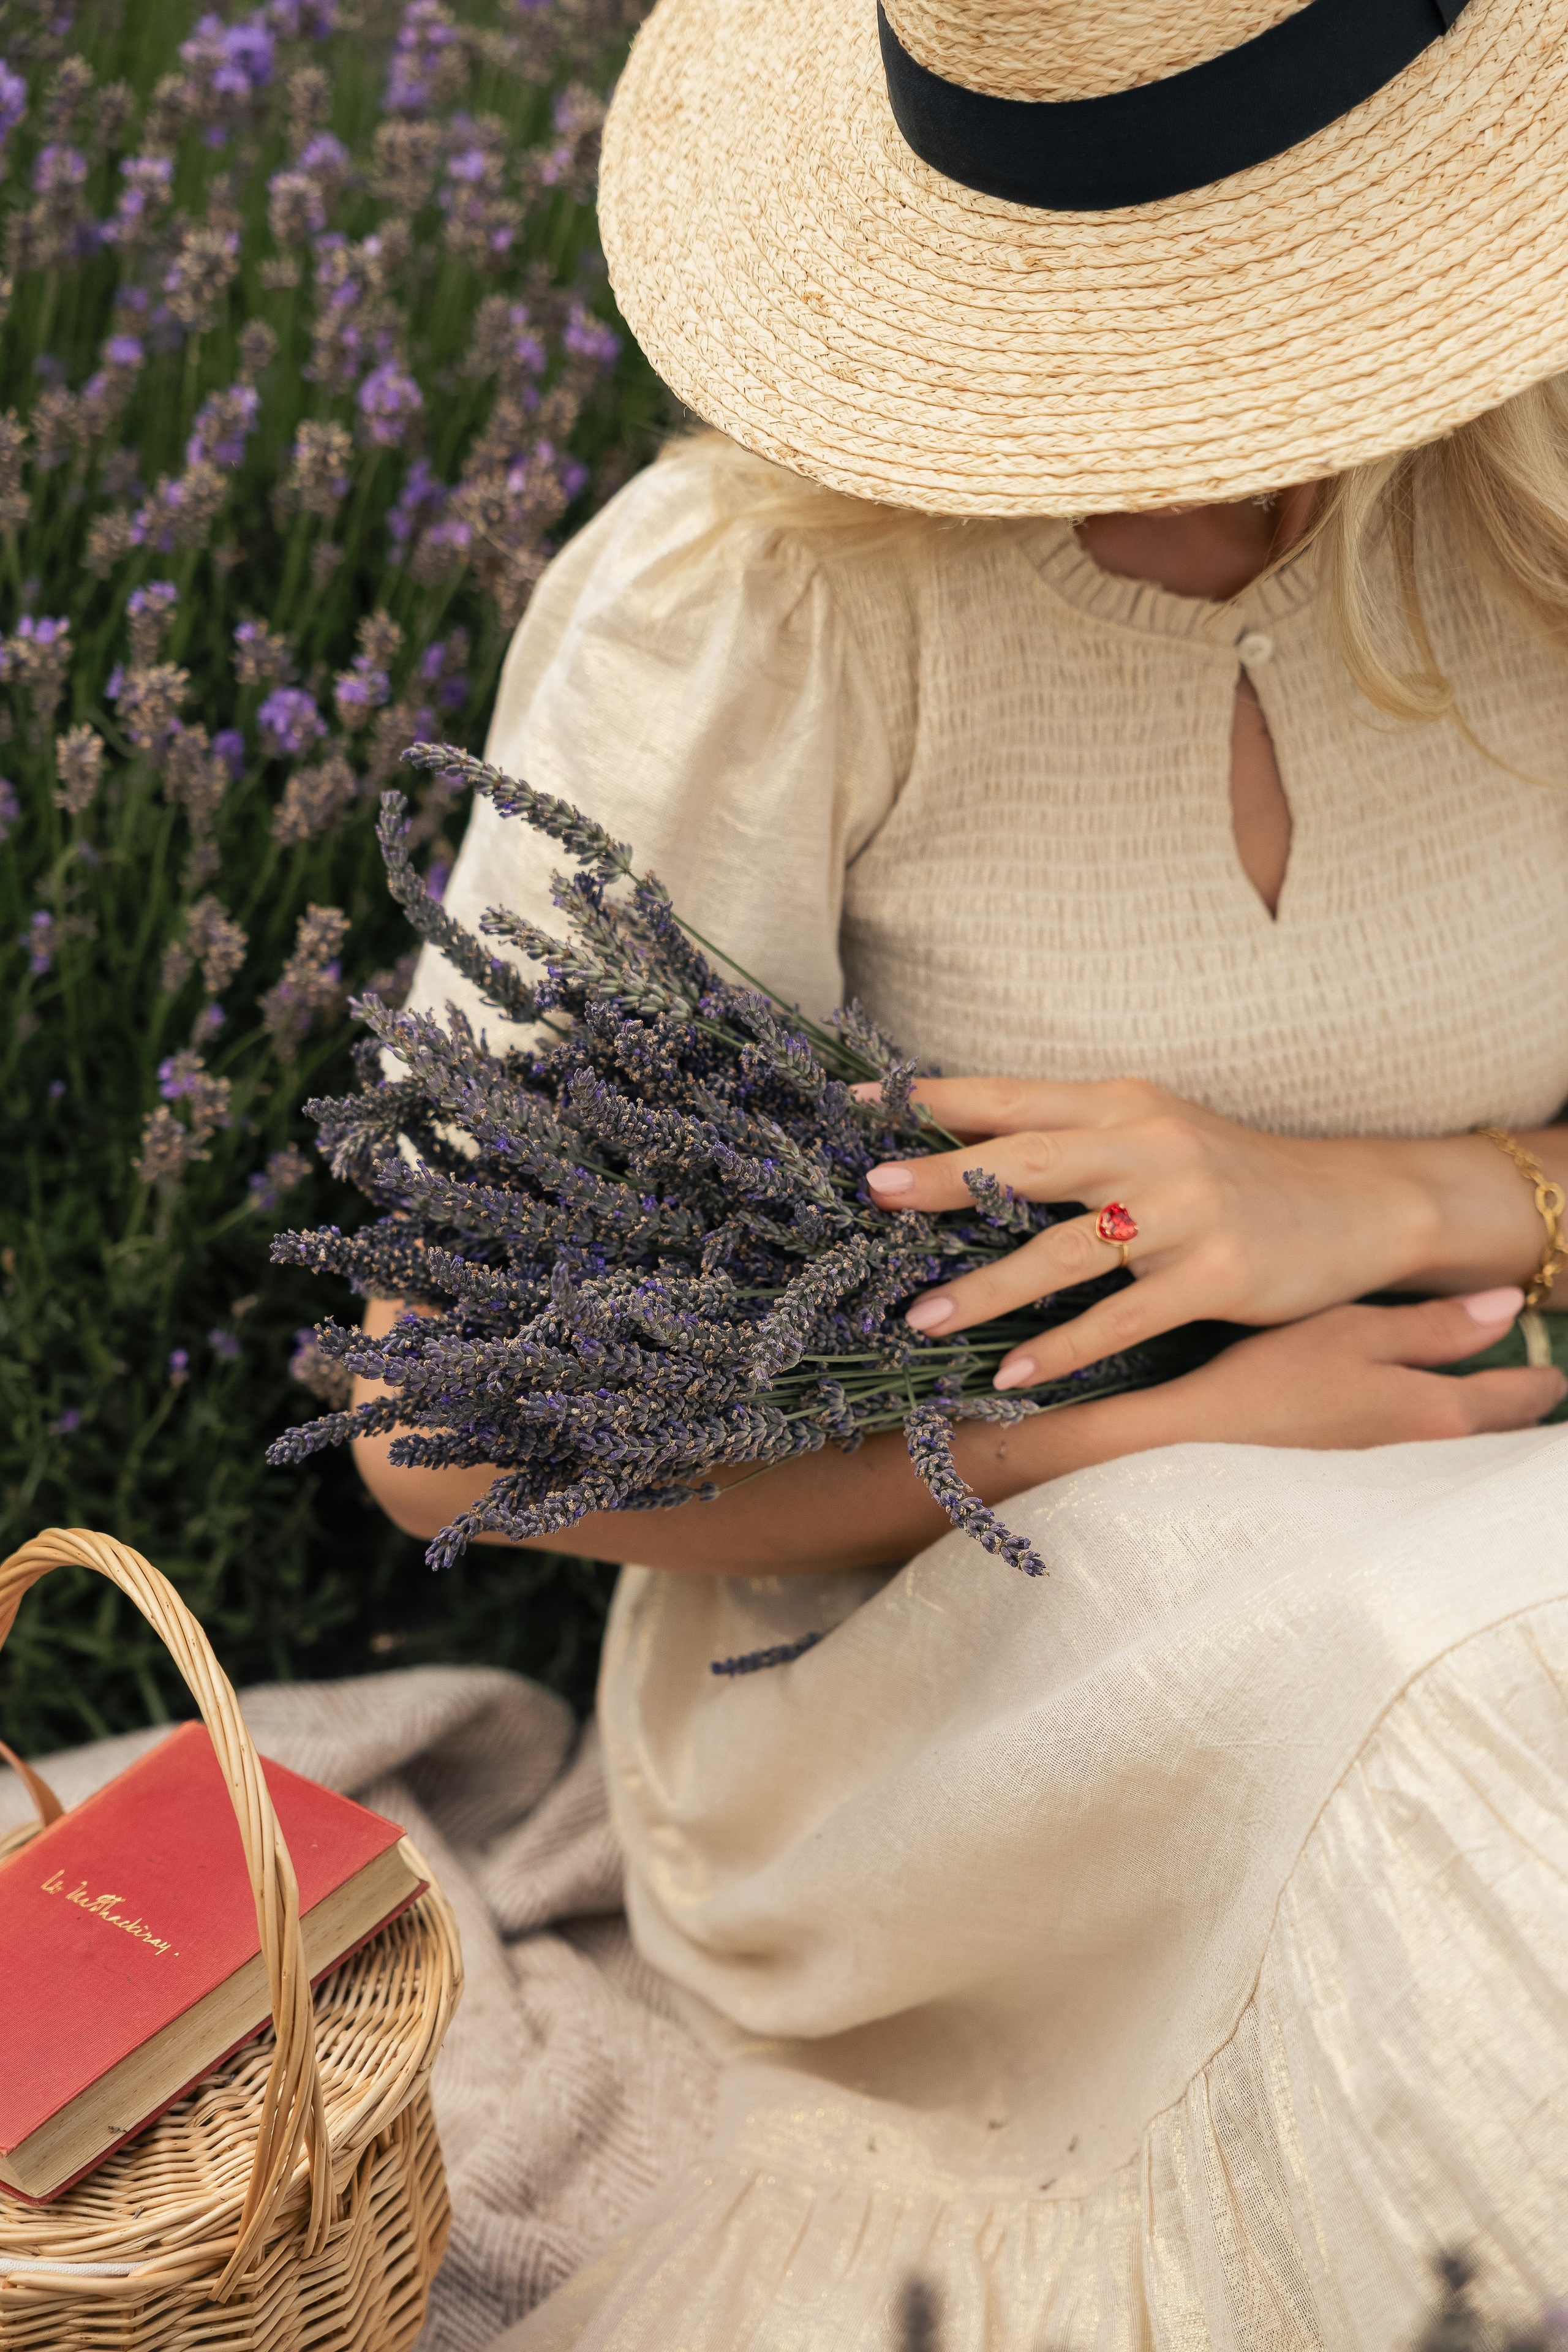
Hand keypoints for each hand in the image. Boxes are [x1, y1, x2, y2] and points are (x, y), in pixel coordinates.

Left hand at [863, 1076, 1455, 1389]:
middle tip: (871, 1194)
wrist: (1356, 1203)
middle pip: (1026, 1161)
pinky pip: (1121, 1317)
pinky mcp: (1214, 1276)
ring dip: (986, 1290)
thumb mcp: (1155, 1130)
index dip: (932, 1099)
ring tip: (919, 1319)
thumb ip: (1073, 1136)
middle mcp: (1148, 1148)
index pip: (1010, 1097)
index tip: (855, 1101)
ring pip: (1064, 1251)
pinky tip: (1014, 1375)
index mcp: (1122, 1104)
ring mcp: (1182, 1213)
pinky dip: (1063, 1349)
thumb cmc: (1232, 1172)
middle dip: (942, 1178)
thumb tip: (967, 1150)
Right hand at [1156, 1291, 1564, 1449]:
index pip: (1520, 1398)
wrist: (1193, 1455)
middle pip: (1498, 1441)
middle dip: (1518, 1418)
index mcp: (1439, 1413)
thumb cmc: (1270, 1383)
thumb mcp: (1353, 1331)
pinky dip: (1439, 1458)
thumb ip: (1434, 1325)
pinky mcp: (1358, 1499)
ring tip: (1486, 1419)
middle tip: (1533, 1396)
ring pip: (1463, 1461)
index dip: (1542, 1381)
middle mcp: (1427, 1460)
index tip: (1555, 1376)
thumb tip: (1509, 1307)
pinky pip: (1425, 1477)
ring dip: (1480, 1440)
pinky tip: (1414, 1445)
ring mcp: (1393, 1486)